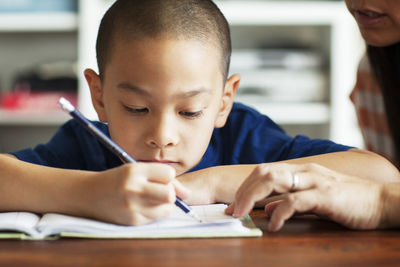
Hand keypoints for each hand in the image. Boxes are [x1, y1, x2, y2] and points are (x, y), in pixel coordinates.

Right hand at [84, 162, 188, 224]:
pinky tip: (141, 208)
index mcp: (134, 171)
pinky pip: (156, 219)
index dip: (167, 178)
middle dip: (170, 194)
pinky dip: (154, 214)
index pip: (168, 174)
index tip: (160, 179)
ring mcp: (132, 206)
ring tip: (152, 201)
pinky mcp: (132, 220)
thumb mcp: (136, 171)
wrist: (89, 194)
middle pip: (169, 194)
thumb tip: (187, 194)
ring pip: (166, 209)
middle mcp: (133, 188)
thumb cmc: (118, 180)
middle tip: (162, 193)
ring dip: (164, 206)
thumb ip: (162, 177)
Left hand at [225, 163, 383, 230]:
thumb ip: (289, 200)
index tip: (232, 205)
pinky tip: (274, 224)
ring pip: (273, 180)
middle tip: (230, 211)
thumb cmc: (347, 200)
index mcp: (300, 170)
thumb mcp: (313, 198)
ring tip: (241, 214)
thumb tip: (267, 208)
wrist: (381, 201)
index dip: (244, 187)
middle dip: (242, 191)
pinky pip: (295, 201)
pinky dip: (279, 212)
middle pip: (263, 172)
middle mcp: (304, 171)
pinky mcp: (325, 195)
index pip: (263, 171)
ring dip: (251, 197)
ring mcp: (314, 180)